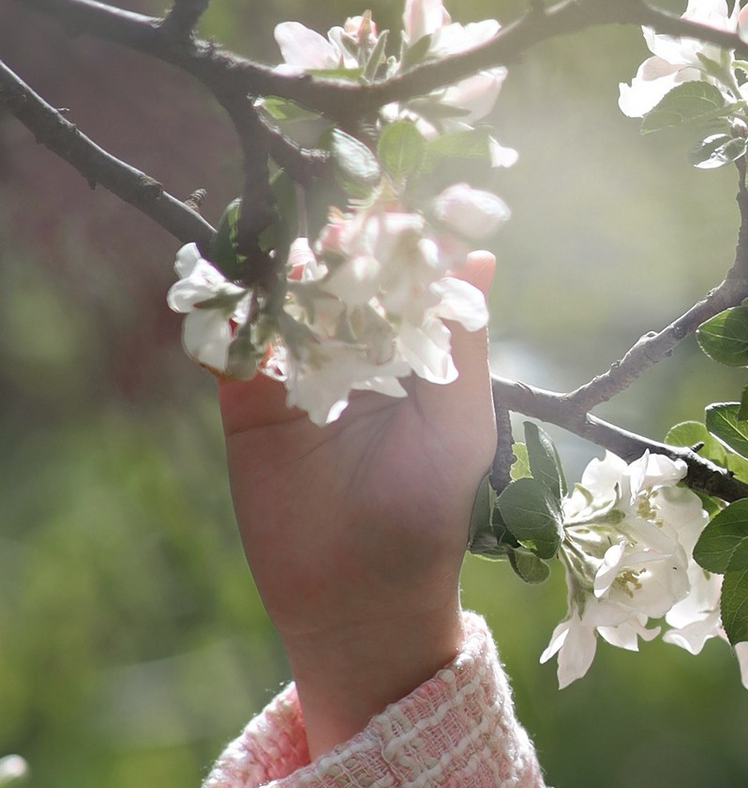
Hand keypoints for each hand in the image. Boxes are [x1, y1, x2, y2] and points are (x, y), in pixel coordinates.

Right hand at [217, 252, 497, 756]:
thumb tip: (479, 258)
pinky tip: (233, 291)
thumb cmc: (429, 511)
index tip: (389, 191)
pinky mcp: (248, 402)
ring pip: (281, 302)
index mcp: (412, 349)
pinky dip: (228, 316)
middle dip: (329, 242)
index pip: (398, 277)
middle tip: (328, 209)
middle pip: (335, 277)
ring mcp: (296, 372)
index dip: (392, 235)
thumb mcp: (459, 425)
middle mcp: (353, 350)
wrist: (363, 596)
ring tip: (283, 241)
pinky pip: (232, 349)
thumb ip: (460, 344)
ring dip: (277, 269)